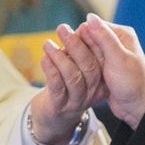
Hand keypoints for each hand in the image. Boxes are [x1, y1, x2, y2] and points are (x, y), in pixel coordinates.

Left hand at [31, 23, 105, 144]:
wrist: (54, 119)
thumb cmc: (66, 87)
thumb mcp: (77, 69)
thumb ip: (79, 53)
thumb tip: (81, 26)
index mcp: (100, 80)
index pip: (100, 59)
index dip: (91, 41)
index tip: (82, 24)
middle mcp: (92, 91)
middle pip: (89, 66)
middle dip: (76, 44)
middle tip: (63, 28)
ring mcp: (77, 100)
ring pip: (73, 77)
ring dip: (59, 57)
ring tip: (47, 43)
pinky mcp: (60, 107)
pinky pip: (57, 87)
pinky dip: (50, 69)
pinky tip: (44, 58)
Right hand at [77, 14, 144, 127]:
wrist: (136, 107)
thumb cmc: (132, 83)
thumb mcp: (118, 58)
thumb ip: (104, 38)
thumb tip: (90, 16)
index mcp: (121, 34)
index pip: (94, 26)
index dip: (80, 36)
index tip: (70, 47)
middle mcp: (115, 41)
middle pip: (88, 38)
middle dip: (78, 47)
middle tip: (68, 58)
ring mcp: (108, 54)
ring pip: (85, 50)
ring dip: (78, 57)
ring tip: (69, 66)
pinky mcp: (103, 66)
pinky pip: (87, 62)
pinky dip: (81, 66)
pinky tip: (74, 72)